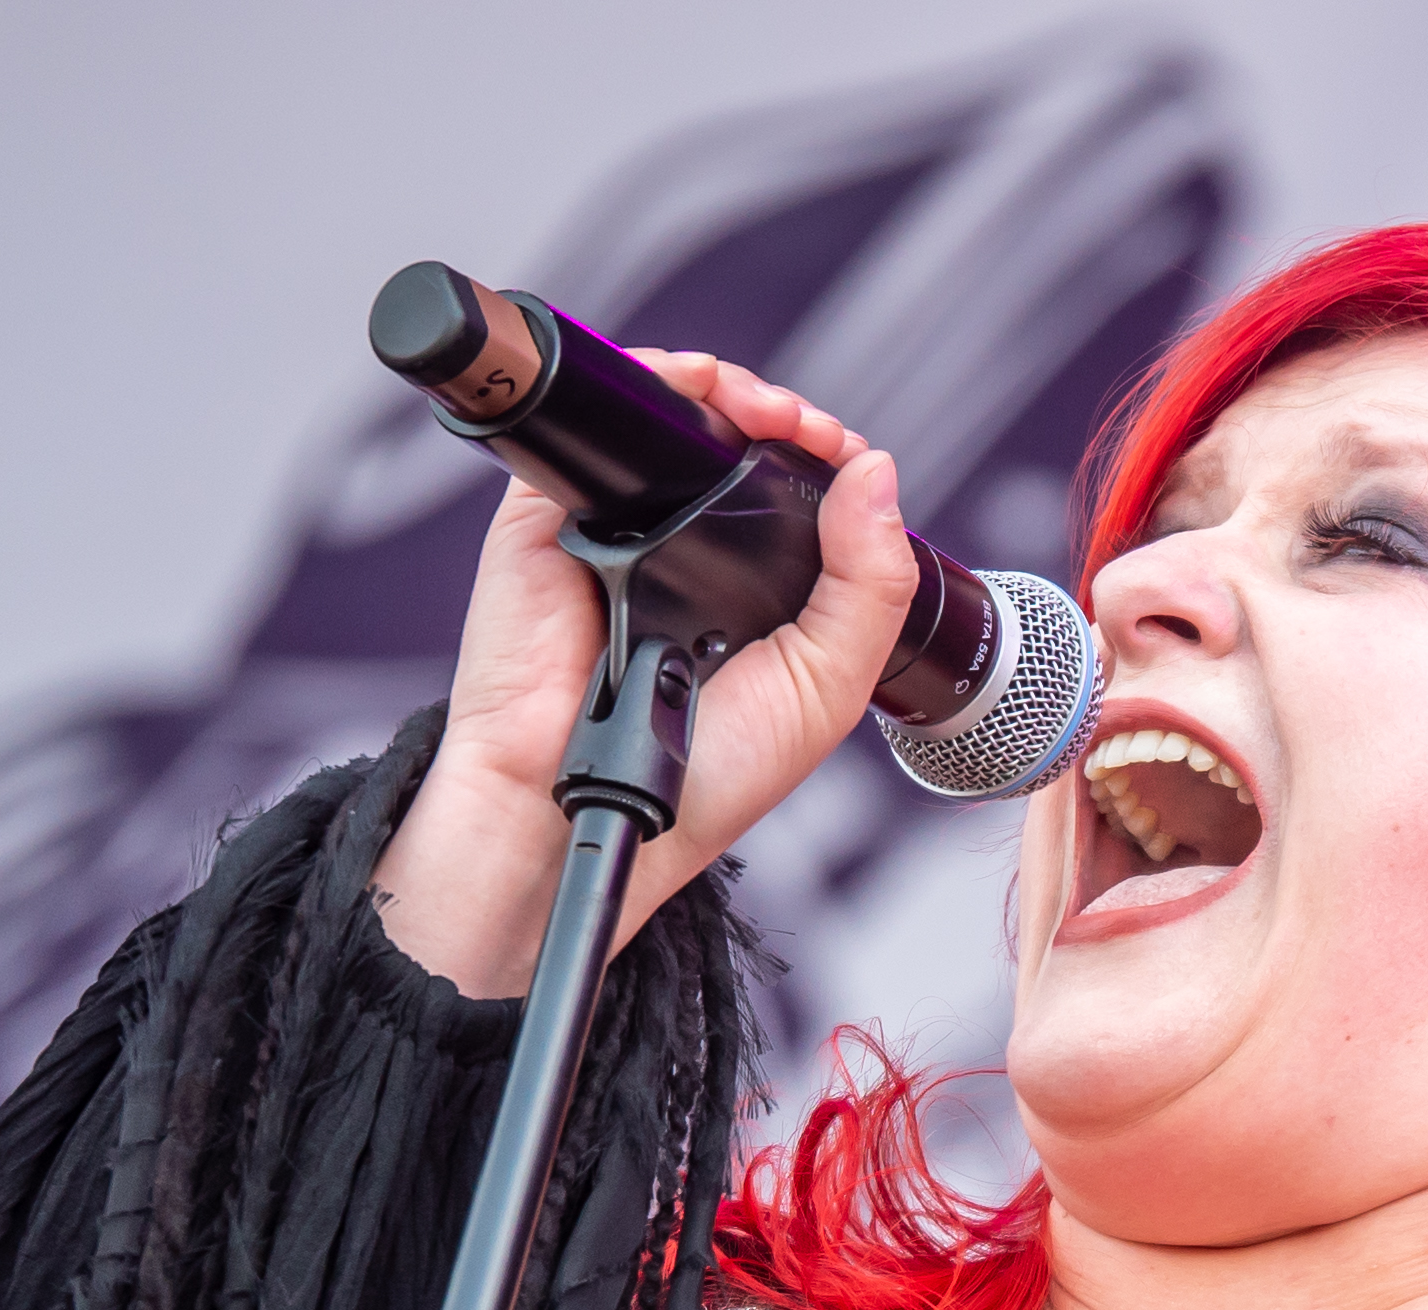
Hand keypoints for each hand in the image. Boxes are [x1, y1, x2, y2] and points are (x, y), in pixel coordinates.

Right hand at [371, 356, 917, 997]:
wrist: (589, 806)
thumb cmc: (700, 777)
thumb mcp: (826, 686)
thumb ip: (870, 585)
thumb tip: (876, 475)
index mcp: (757, 595)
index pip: (802, 498)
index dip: (829, 460)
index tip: (846, 456)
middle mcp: (690, 555)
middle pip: (739, 445)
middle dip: (780, 415)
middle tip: (803, 429)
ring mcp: (619, 531)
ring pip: (674, 422)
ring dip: (726, 391)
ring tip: (765, 413)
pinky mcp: (550, 517)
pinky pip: (600, 428)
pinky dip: (649, 385)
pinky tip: (692, 392)